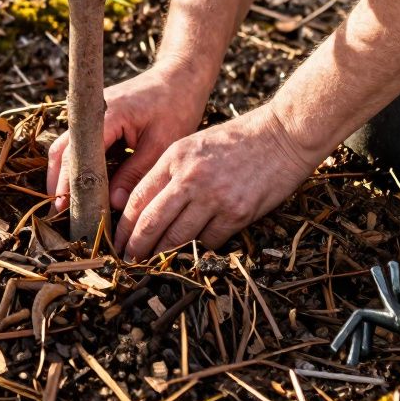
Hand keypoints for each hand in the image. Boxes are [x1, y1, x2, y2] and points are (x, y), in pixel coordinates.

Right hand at [48, 62, 209, 212]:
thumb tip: (114, 204)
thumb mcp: (161, 144)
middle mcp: (91, 112)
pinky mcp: (97, 120)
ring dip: (65, 175)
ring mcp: (91, 115)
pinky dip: (78, 166)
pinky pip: (80, 145)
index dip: (69, 182)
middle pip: (62, 150)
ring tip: (66, 206)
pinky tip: (82, 189)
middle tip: (58, 213)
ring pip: (67, 148)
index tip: (65, 208)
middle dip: (59, 182)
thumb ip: (135, 173)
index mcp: (107, 115)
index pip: (78, 154)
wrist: (180, 77)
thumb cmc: (176, 107)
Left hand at [115, 105, 316, 259]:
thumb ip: (170, 173)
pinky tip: (192, 252)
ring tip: (152, 265)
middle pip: (150, 222)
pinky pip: (208, 242)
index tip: (116, 241)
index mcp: (175, 158)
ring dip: (162, 255)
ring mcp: (214, 197)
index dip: (123, 225)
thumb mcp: (194, 146)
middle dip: (135, 247)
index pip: (137, 198)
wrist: (283, 135)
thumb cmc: (237, 141)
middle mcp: (190, 178)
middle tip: (127, 262)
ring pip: (177, 237)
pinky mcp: (237, 213)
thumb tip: (147, 208)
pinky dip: (198, 249)